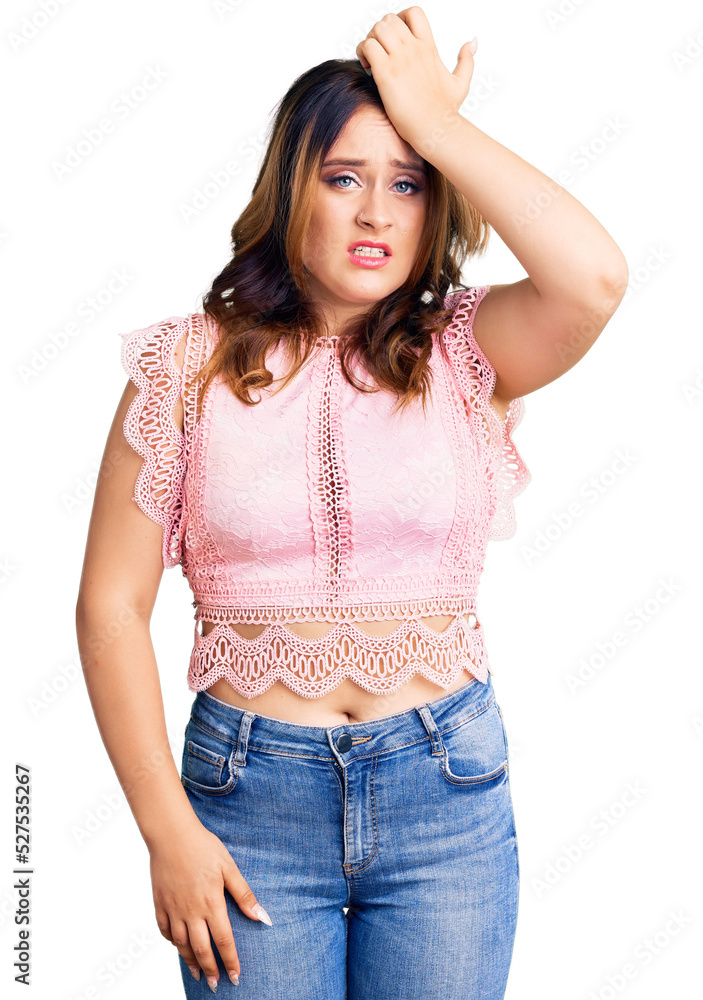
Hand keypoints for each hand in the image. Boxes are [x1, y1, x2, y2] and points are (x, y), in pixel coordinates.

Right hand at [149, 818, 270, 989]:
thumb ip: (244, 895)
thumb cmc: (203, 847)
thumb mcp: (229, 868)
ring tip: (198, 973)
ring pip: (181, 944)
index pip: (223, 941)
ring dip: (190, 961)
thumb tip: (263, 917)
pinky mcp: (159, 903)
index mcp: (211, 903)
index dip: (231, 961)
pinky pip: (164, 930)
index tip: (236, 977)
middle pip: (201, 949)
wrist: (171, 834)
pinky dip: (172, 942)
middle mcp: (191, 911)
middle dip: (211, 970)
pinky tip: (178, 946)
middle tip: (217, 984)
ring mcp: (173, 909)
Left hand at [355, 6, 475, 149]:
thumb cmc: (445, 111)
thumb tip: (472, 42)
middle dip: (379, 33)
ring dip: (369, 41)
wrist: (435, 128)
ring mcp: (400, 60)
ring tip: (370, 60)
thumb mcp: (461, 82)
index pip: (414, 13)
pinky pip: (368, 47)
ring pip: (377, 29)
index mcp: (428, 48)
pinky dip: (363, 53)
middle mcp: (414, 49)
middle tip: (378, 53)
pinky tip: (368, 68)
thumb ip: (467, 60)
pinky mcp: (387, 74)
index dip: (400, 19)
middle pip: (389, 20)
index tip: (395, 39)